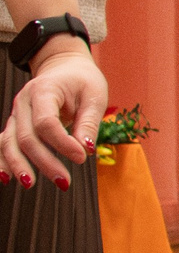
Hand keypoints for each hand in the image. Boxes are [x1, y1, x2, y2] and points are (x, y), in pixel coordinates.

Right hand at [1, 39, 105, 188]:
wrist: (64, 67)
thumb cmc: (83, 81)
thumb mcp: (95, 95)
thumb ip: (89, 122)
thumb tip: (86, 150)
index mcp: (44, 90)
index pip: (46, 122)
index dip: (62, 143)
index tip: (81, 157)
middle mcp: (23, 102)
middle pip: (27, 137)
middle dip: (44, 161)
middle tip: (64, 182)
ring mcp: (16, 114)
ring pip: (10, 142)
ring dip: (19, 165)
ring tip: (30, 185)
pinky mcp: (15, 124)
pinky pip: (3, 143)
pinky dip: (3, 161)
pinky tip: (6, 178)